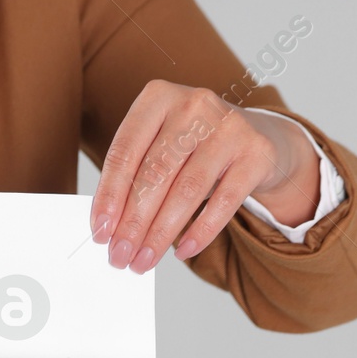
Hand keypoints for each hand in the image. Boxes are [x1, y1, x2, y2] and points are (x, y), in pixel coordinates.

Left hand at [90, 80, 319, 274]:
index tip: (99, 232)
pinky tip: (183, 251)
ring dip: (161, 233)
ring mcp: (229, 126)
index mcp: (158, 97)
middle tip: (120, 256)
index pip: (125, 152)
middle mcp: (194, 105)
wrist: (256, 137)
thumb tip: (109, 229)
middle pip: (154, 173)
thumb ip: (134, 178)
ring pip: (187, 190)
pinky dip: (201, 231)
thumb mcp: (160, 148)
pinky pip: (224, 201)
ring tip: (144, 261)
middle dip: (133, 223)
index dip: (109, 196)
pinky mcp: (257, 152)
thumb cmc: (194, 146)